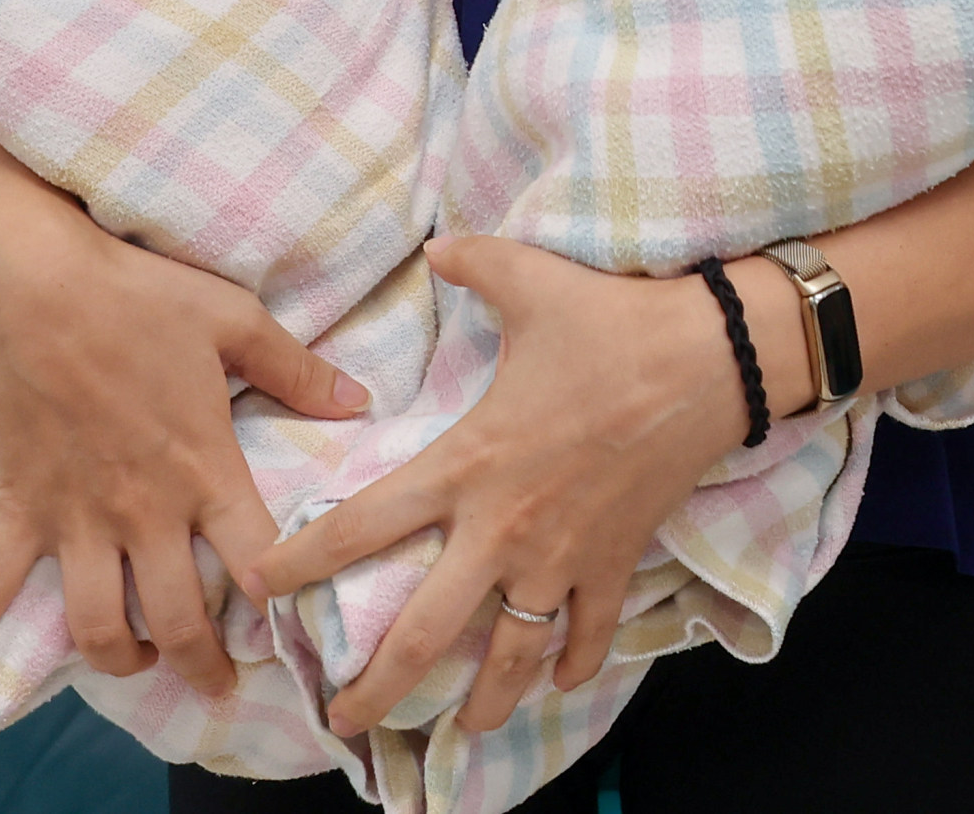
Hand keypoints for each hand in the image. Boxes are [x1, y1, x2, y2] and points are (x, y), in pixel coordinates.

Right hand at [0, 203, 369, 712]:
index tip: (296, 625)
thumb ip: (298, 371)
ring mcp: (76, 519)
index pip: (255, 560)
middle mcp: (142, 511)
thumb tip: (360, 401)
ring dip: (120, 660)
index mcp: (204, 469)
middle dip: (203, 665)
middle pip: (177, 619)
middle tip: (219, 688)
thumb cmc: (141, 297)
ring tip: (141, 667)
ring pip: (97, 624)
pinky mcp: (22, 511)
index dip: (280, 603)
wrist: (38, 287)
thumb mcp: (237, 321)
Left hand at [240, 234, 786, 737]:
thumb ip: (474, 266)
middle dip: (377, 687)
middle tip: (341, 720)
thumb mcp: (535, 282)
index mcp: (467, 465)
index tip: (258, 587)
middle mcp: (504, 527)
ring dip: (483, 700)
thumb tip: (436, 246)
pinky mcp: (616, 560)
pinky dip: (574, 663)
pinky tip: (559, 681)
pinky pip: (589, 631)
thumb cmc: (616, 324)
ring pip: (510, 653)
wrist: (714, 359)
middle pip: (425, 631)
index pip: (361, 525)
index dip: (300, 561)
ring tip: (461, 727)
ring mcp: (562, 555)